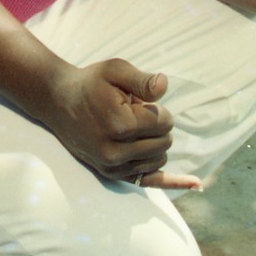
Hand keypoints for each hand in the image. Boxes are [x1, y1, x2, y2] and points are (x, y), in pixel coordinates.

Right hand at [41, 60, 201, 189]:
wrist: (58, 102)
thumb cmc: (91, 83)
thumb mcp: (115, 70)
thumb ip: (142, 80)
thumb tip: (164, 86)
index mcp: (120, 125)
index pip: (165, 122)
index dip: (156, 108)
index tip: (137, 101)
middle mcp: (115, 151)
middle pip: (165, 142)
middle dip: (156, 125)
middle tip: (131, 112)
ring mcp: (112, 166)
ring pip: (160, 158)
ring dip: (153, 142)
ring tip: (127, 126)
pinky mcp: (111, 175)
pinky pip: (149, 182)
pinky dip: (172, 183)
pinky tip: (196, 185)